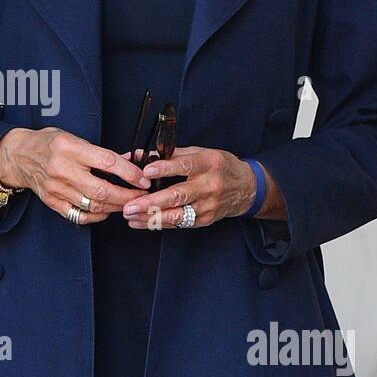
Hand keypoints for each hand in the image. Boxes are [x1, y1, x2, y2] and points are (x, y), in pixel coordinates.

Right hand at [0, 127, 150, 222]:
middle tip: (141, 196)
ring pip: (92, 205)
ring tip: (127, 204)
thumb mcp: (75, 138)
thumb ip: (101, 152)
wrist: (19, 155)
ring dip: (115, 207)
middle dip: (126, 196)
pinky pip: (78, 215)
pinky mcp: (51, 201)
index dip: (130, 173)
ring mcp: (55, 188)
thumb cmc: (50, 143)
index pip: (107, 162)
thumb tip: (130, 161)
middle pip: (101, 189)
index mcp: (69, 148)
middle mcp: (62, 169)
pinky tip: (105, 211)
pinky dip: (96, 216)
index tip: (143, 179)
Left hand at [120, 146, 280, 229]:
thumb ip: (172, 154)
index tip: (146, 172)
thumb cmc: (220, 167)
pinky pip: (178, 223)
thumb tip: (142, 154)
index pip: (185, 166)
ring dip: (151, 217)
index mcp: (208, 163)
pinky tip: (141, 222)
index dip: (165, 169)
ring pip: (177, 214)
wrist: (247, 188)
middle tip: (130, 205)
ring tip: (130, 215)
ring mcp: (208, 205)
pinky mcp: (205, 220)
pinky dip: (158, 223)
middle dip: (151, 202)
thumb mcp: (202, 153)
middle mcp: (209, 186)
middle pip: (178, 195)